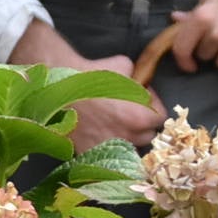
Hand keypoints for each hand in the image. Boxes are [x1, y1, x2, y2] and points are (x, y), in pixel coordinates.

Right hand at [11, 22, 166, 150]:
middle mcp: (127, 137)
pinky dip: (105, 144)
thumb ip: (138, 76)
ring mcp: (108, 148)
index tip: (143, 97)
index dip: (153, 105)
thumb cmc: (90, 74)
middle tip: (129, 109)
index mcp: (140, 117)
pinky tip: (97, 129)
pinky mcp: (89, 153)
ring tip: (113, 120)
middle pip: (147, 135)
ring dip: (126, 135)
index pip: (161, 118)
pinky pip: (106, 152)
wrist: (57, 87)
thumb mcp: (123, 65)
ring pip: (128, 146)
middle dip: (142, 123)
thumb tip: (140, 80)